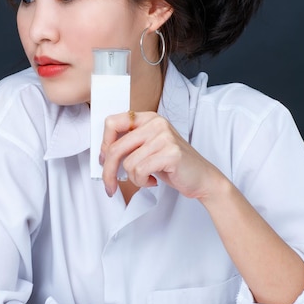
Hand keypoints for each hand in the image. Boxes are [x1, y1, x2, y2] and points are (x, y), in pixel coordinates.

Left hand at [100, 111, 223, 198]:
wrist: (202, 178)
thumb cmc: (172, 165)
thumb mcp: (148, 149)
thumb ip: (129, 145)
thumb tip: (102, 154)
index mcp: (148, 118)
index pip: (112, 123)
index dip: (103, 144)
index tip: (103, 160)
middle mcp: (156, 123)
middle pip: (116, 147)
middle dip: (108, 171)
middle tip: (110, 185)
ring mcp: (164, 136)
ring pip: (128, 163)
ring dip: (133, 178)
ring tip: (145, 178)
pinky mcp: (170, 152)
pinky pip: (140, 171)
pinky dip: (142, 181)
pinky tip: (153, 181)